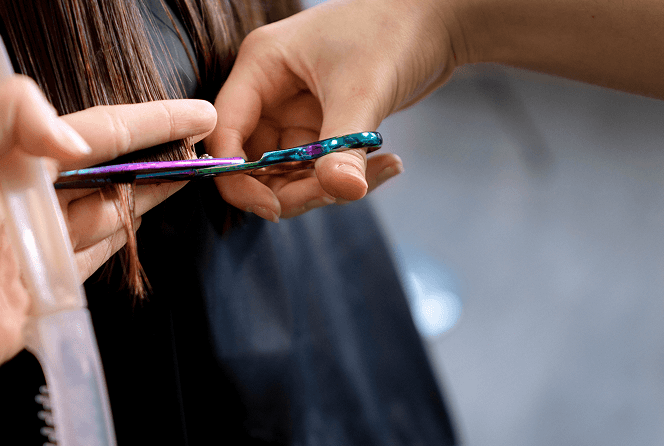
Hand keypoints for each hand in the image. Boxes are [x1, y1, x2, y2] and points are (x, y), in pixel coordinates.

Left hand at [0, 76, 215, 396]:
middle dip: (153, 149)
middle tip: (207, 140)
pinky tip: (153, 213)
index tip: (195, 112)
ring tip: (194, 172)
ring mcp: (34, 238)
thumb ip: (6, 110)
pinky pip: (98, 249)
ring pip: (108, 204)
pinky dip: (128, 230)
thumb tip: (73, 137)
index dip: (146, 119)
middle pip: (104, 162)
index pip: (88, 126)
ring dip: (149, 188)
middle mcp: (19, 189)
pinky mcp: (44, 282)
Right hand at [207, 0, 463, 219]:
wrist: (437, 18)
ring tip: (381, 169)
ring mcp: (294, 109)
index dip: (237, 176)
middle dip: (293, 189)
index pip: (226, 132)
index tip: (274, 208)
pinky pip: (320, 167)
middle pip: (255, 163)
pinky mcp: (321, 125)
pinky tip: (389, 163)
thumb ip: (343, 147)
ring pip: (289, 173)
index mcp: (260, 66)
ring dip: (328, 185)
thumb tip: (342, 193)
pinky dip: (349, 174)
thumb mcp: (362, 90)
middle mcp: (269, 90)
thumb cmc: (392, 32)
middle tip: (339, 194)